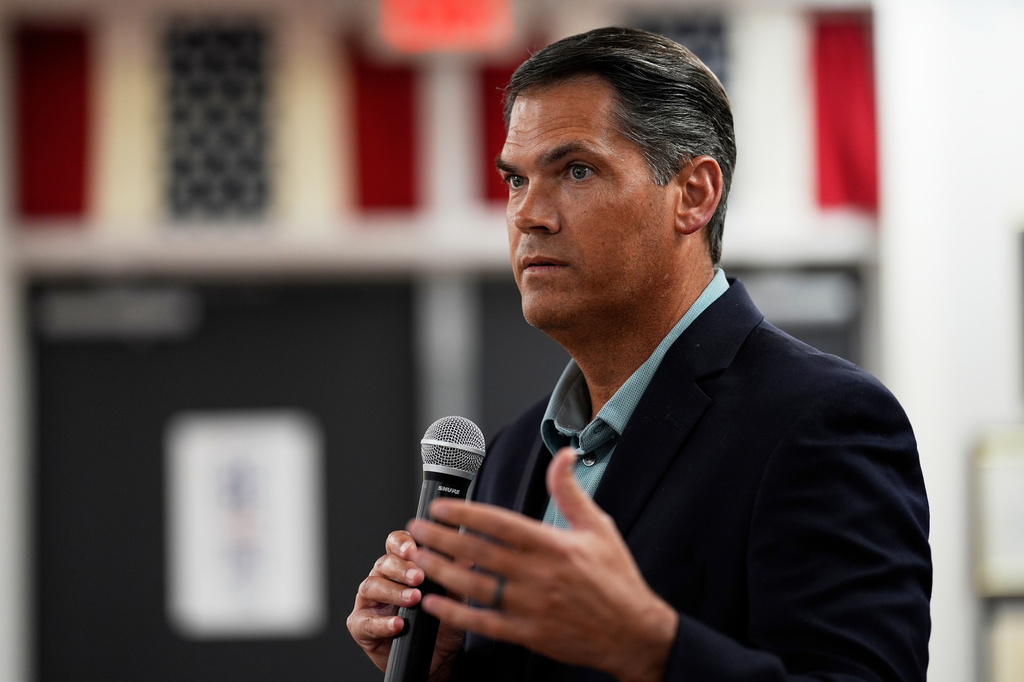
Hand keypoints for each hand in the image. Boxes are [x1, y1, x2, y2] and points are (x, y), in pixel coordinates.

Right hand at [346, 530, 464, 679]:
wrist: (438, 657)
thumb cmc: (442, 621)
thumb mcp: (453, 595)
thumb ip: (453, 573)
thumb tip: (466, 556)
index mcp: (401, 565)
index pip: (396, 544)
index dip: (401, 543)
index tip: (413, 549)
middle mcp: (382, 578)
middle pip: (384, 563)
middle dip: (402, 568)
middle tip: (419, 577)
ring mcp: (369, 601)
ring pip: (372, 587)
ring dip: (394, 592)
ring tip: (413, 599)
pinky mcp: (360, 625)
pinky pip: (366, 622)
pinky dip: (382, 623)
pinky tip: (398, 624)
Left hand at [406, 447, 678, 681]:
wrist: (633, 632)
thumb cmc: (616, 578)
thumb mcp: (598, 527)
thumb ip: (570, 490)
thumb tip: (564, 453)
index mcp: (554, 545)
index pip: (500, 523)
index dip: (466, 513)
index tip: (441, 506)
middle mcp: (539, 575)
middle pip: (479, 552)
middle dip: (441, 538)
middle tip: (416, 528)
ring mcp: (532, 606)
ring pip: (475, 587)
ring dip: (441, 570)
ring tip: (418, 557)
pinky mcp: (528, 633)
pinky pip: (483, 623)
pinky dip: (456, 614)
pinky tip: (434, 602)